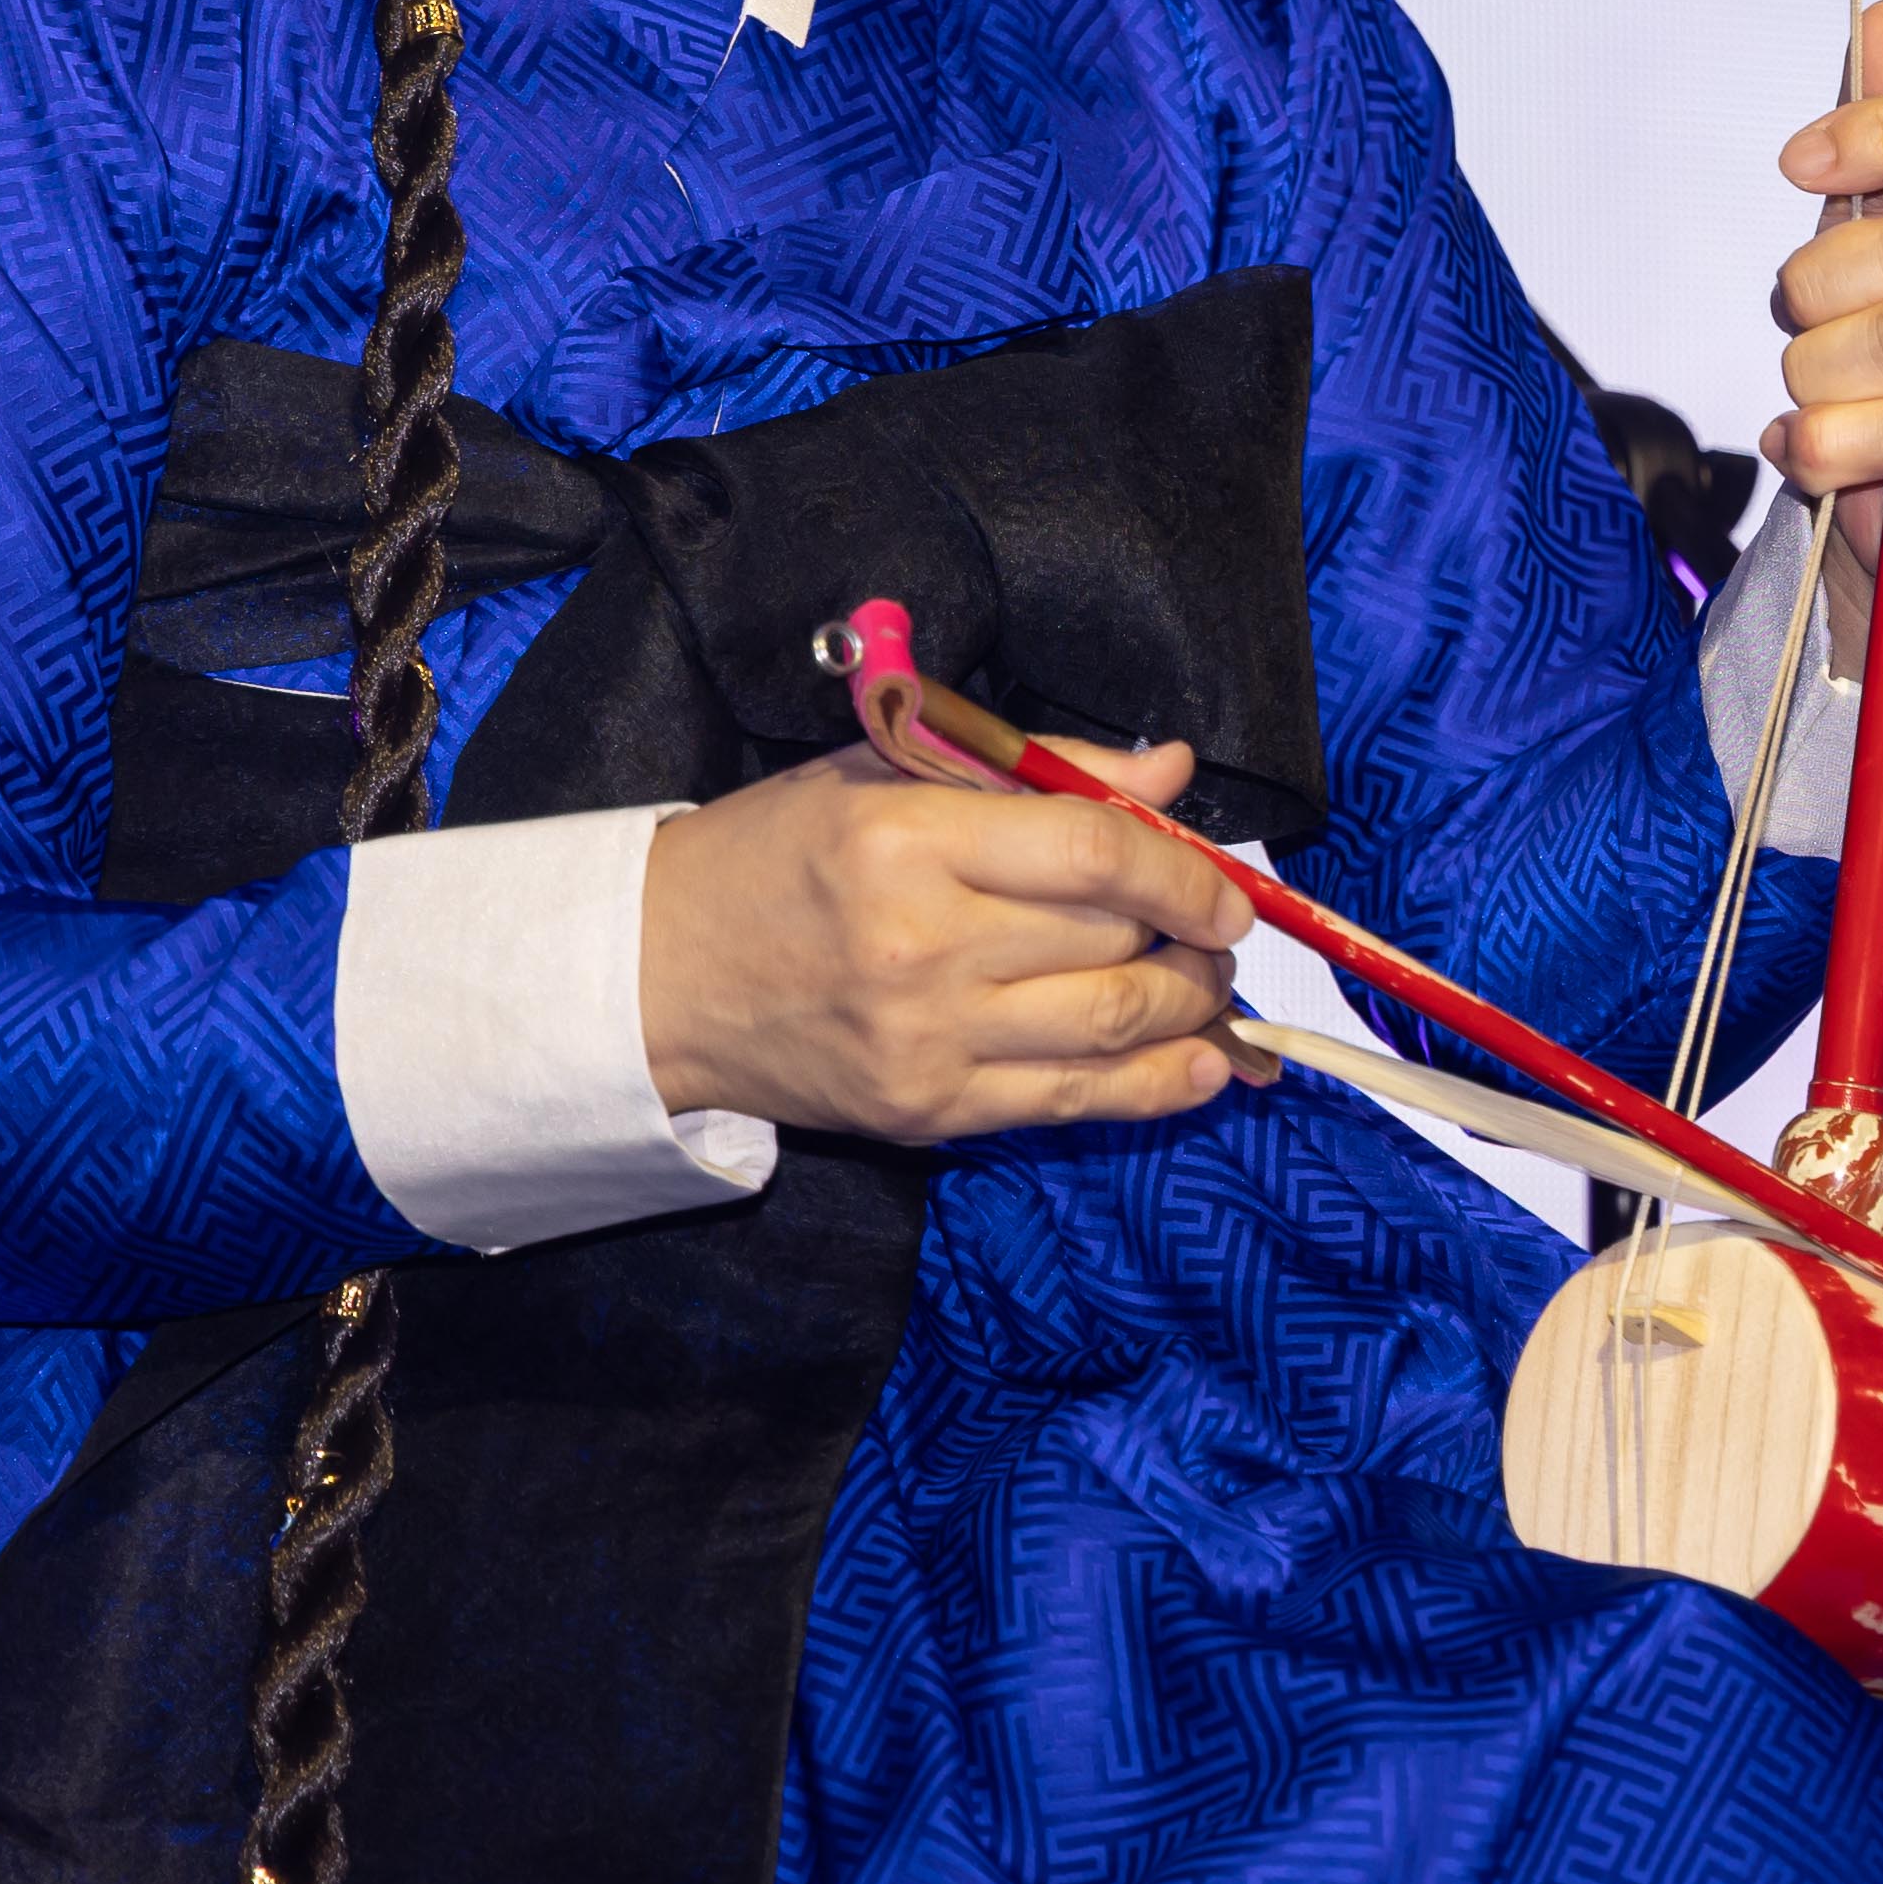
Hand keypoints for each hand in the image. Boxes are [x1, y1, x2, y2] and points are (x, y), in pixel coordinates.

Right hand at [637, 732, 1257, 1140]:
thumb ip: (1039, 769)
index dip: (1183, 869)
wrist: (657, 978)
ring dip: (1191, 1006)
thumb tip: (1170, 770)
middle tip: (1217, 926)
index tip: (1225, 882)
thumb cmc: (774, 857)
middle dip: (1195, 937)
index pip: (1092, 852)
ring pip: (1112, 1027)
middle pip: (1114, 943)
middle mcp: (922, 946)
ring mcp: (926, 1041)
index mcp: (907, 840)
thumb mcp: (886, 774)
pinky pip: (1074, 1103)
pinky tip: (1204, 1065)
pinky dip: (1157, 1087)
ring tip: (1207, 982)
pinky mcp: (927, 1113)